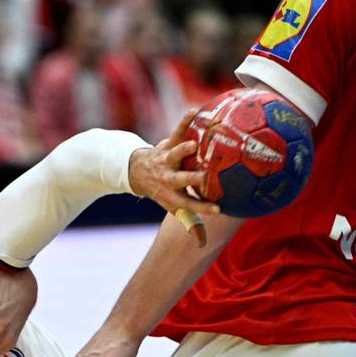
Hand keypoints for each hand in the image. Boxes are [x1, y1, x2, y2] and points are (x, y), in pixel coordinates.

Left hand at [128, 108, 218, 245]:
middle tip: (204, 177)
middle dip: (191, 179)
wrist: (137, 171)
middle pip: (181, 180)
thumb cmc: (163, 192)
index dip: (202, 208)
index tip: (218, 209)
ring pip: (175, 155)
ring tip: (193, 145)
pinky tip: (194, 111)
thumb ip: (191, 224)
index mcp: (173, 196)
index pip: (189, 205)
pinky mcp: (166, 144)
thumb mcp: (174, 208)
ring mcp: (167, 160)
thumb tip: (202, 245)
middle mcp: (169, 179)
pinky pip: (176, 132)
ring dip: (182, 151)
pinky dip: (184, 122)